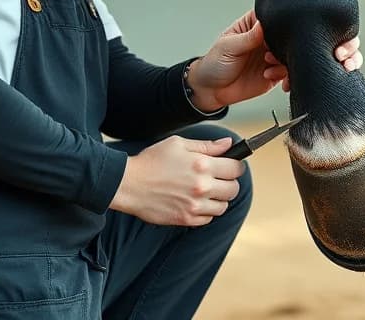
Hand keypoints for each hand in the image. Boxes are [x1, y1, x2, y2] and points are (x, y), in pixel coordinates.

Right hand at [109, 136, 243, 225]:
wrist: (128, 184)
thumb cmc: (151, 161)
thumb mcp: (178, 144)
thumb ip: (207, 146)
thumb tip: (229, 144)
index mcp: (202, 165)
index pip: (236, 169)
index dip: (235, 166)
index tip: (230, 166)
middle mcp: (202, 187)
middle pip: (233, 189)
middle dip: (228, 182)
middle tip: (218, 179)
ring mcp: (195, 205)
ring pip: (223, 206)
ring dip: (218, 199)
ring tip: (205, 191)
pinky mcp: (186, 219)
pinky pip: (208, 219)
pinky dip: (205, 212)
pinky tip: (194, 202)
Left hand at [186, 9, 362, 109]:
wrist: (211, 90)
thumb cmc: (215, 62)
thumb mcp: (228, 46)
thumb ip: (248, 37)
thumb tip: (265, 25)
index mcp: (261, 24)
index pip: (286, 16)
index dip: (302, 20)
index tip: (312, 27)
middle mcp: (273, 38)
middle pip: (303, 35)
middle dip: (316, 42)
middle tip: (327, 50)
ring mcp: (278, 56)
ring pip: (303, 56)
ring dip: (299, 64)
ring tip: (279, 71)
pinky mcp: (279, 74)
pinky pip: (295, 74)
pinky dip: (293, 79)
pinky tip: (282, 83)